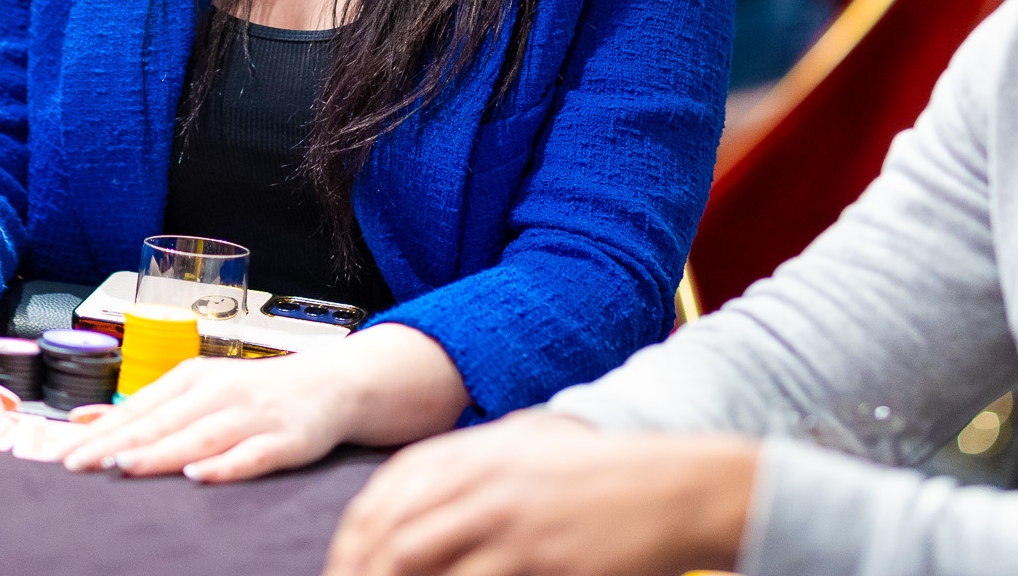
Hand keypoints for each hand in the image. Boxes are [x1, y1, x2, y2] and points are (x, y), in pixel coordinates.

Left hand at [62, 350, 352, 481]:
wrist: (333, 384)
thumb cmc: (258, 391)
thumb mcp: (200, 387)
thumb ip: (146, 407)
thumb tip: (84, 421)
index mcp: (196, 377)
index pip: (140, 407)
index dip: (102, 430)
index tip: (64, 452)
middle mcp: (221, 392)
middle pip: (163, 422)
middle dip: (118, 443)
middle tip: (78, 464)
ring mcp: (253, 415)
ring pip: (200, 436)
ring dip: (161, 452)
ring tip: (124, 466)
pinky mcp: (285, 439)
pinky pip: (251, 455)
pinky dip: (224, 465)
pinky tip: (199, 475)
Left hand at [325, 413, 756, 575]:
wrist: (676, 488)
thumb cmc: (602, 479)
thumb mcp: (529, 455)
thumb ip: (472, 476)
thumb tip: (416, 513)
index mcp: (474, 454)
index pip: (384, 494)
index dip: (351, 539)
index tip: (341, 571)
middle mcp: (479, 480)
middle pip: (387, 532)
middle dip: (355, 571)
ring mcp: (505, 518)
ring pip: (409, 562)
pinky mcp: (536, 557)